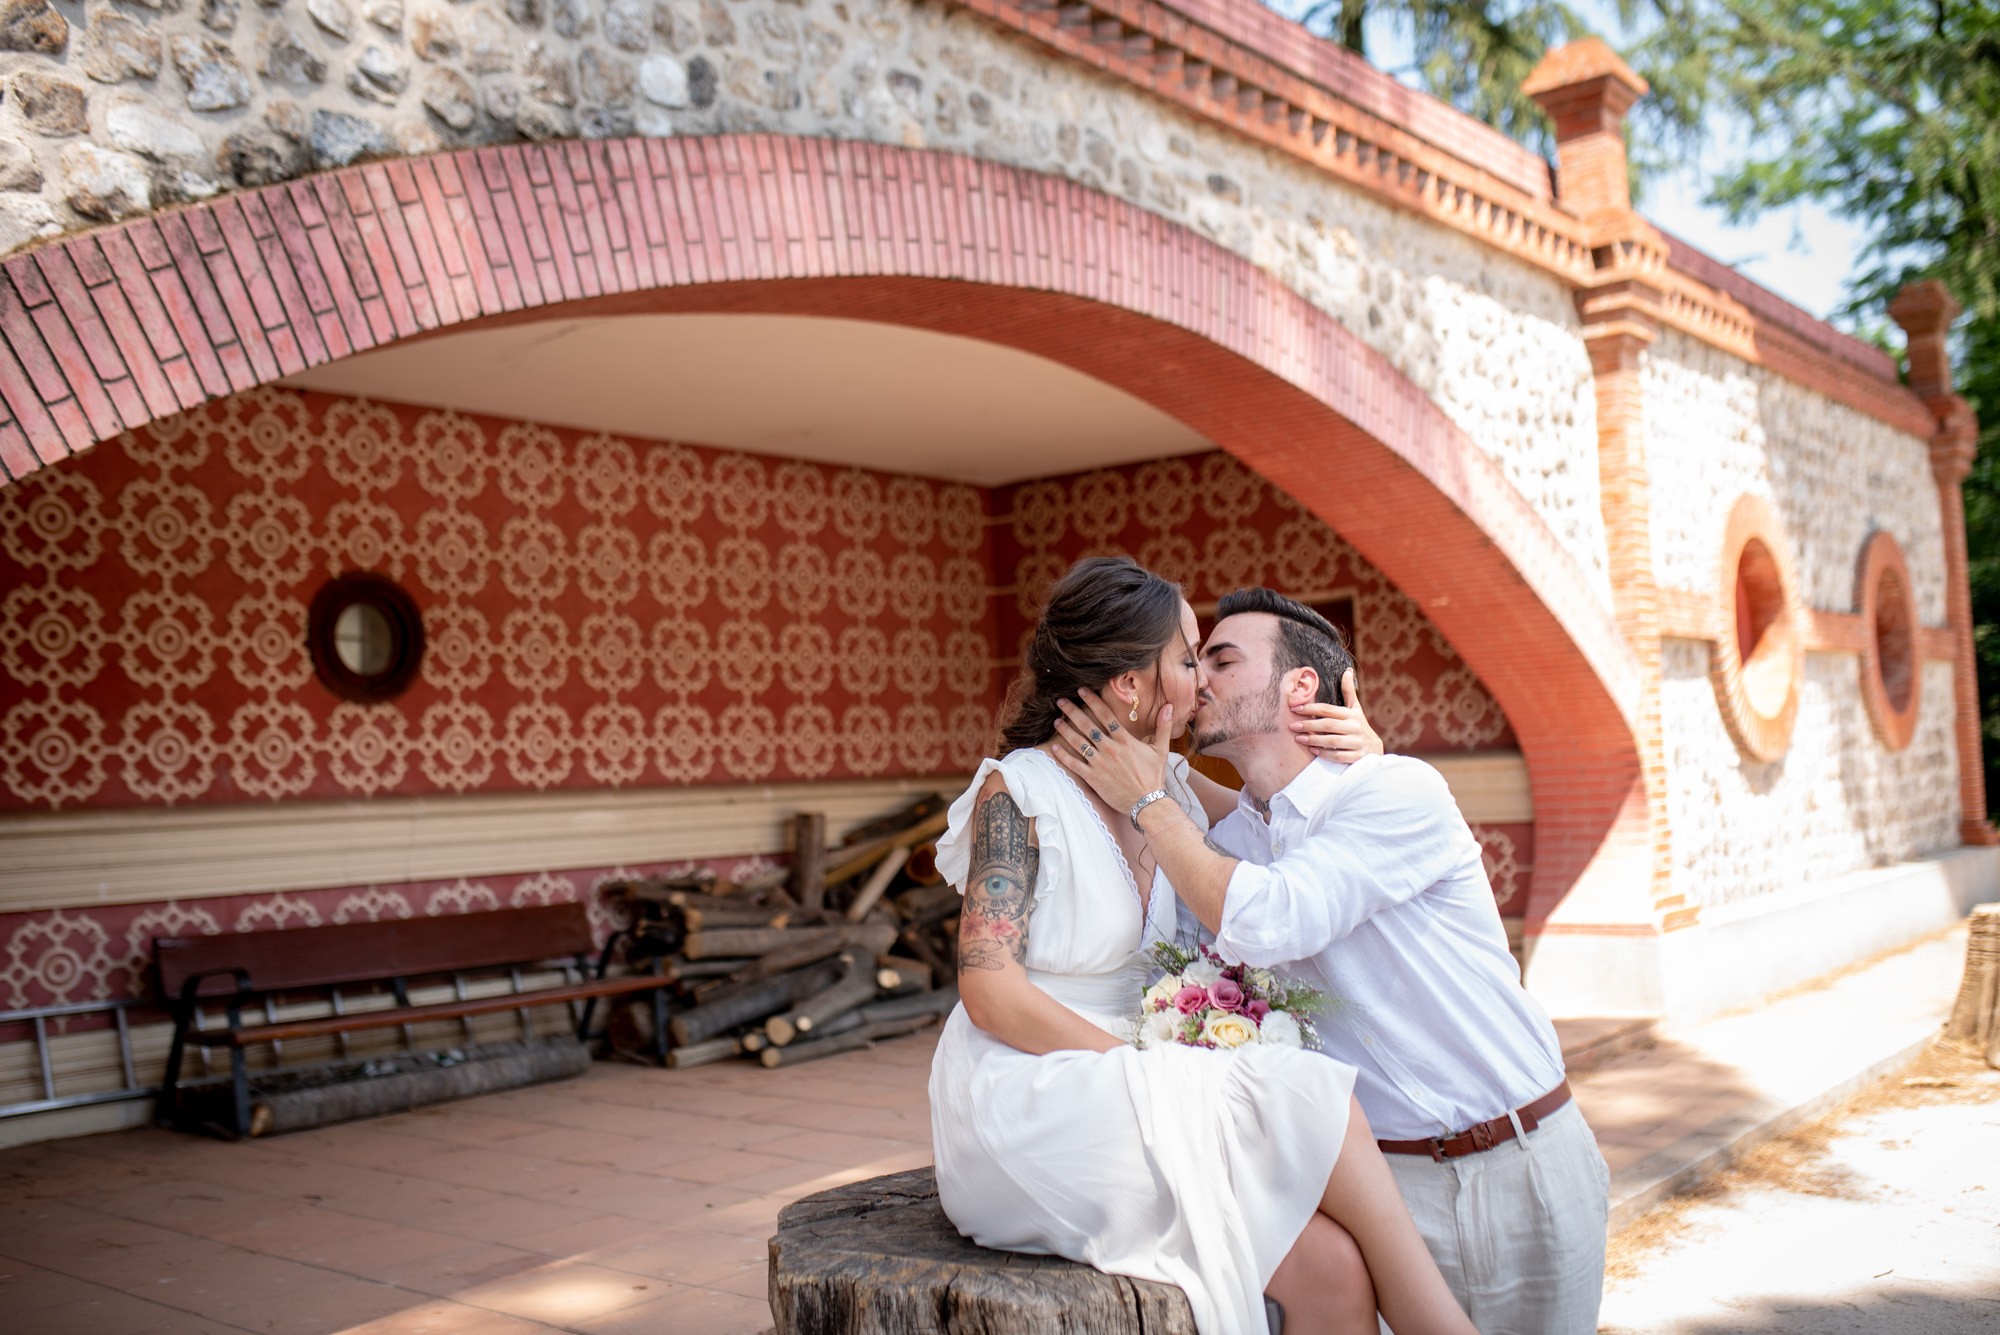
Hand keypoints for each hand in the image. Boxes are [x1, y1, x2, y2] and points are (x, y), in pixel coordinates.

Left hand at [1050, 687, 1169, 812]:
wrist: (1147, 802)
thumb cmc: (1154, 777)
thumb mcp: (1161, 750)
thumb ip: (1164, 727)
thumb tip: (1169, 706)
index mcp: (1125, 740)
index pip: (1105, 715)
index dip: (1092, 701)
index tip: (1081, 691)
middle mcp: (1110, 749)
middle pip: (1087, 725)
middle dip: (1072, 711)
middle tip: (1061, 701)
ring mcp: (1100, 763)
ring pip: (1078, 742)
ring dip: (1065, 730)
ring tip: (1056, 721)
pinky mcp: (1093, 778)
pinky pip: (1074, 765)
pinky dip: (1063, 756)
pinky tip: (1053, 748)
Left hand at [1290, 669, 1382, 762]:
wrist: (1375, 750)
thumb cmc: (1359, 726)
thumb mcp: (1355, 709)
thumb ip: (1349, 692)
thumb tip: (1347, 671)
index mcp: (1351, 715)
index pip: (1328, 709)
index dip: (1310, 708)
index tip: (1294, 707)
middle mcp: (1355, 727)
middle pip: (1328, 725)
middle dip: (1309, 725)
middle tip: (1292, 725)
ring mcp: (1357, 743)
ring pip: (1332, 741)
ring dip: (1314, 740)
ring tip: (1298, 738)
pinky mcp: (1357, 757)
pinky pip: (1339, 756)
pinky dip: (1325, 754)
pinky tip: (1313, 750)